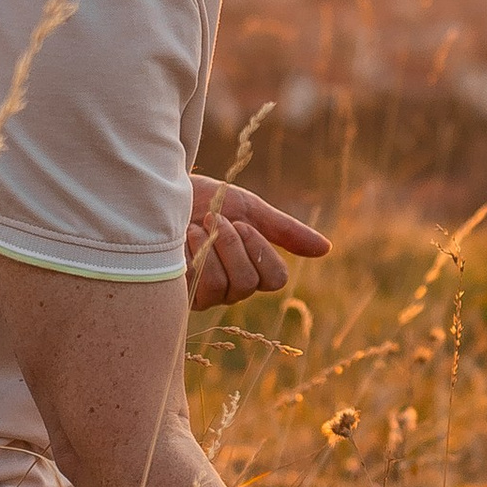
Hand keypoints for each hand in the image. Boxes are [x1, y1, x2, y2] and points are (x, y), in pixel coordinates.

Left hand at [186, 180, 328, 310]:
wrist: (160, 190)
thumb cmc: (203, 200)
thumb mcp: (249, 209)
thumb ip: (284, 231)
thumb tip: (327, 249)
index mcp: (251, 269)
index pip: (275, 279)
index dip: (261, 249)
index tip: (242, 222)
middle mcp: (230, 289)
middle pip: (249, 283)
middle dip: (233, 244)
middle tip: (215, 220)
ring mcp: (203, 296)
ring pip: (224, 287)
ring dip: (212, 248)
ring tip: (196, 227)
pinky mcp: (178, 296)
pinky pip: (199, 285)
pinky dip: (193, 255)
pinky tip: (181, 239)